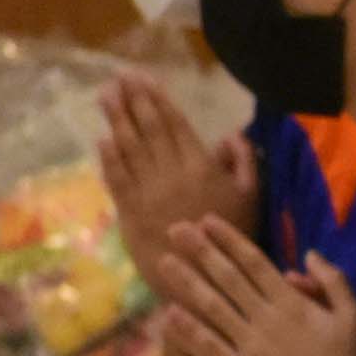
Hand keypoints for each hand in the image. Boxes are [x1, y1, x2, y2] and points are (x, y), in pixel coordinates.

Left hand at [98, 73, 259, 306]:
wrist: (205, 278)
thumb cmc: (233, 235)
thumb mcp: (253, 197)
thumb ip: (244, 163)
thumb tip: (231, 135)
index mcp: (201, 166)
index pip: (174, 125)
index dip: (157, 99)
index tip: (143, 78)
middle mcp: (171, 173)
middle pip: (148, 130)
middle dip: (132, 100)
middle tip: (118, 77)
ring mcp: (148, 192)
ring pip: (128, 148)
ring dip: (116, 119)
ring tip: (106, 96)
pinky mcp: (131, 212)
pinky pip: (117, 179)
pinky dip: (109, 158)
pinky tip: (103, 139)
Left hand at [158, 223, 355, 355]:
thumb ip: (334, 282)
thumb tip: (308, 255)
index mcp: (292, 303)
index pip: (254, 262)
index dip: (229, 239)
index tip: (207, 220)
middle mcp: (265, 320)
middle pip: (227, 278)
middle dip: (200, 251)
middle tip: (174, 229)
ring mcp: (248, 347)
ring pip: (212, 307)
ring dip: (187, 282)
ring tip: (164, 262)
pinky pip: (208, 347)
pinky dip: (188, 330)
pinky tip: (169, 313)